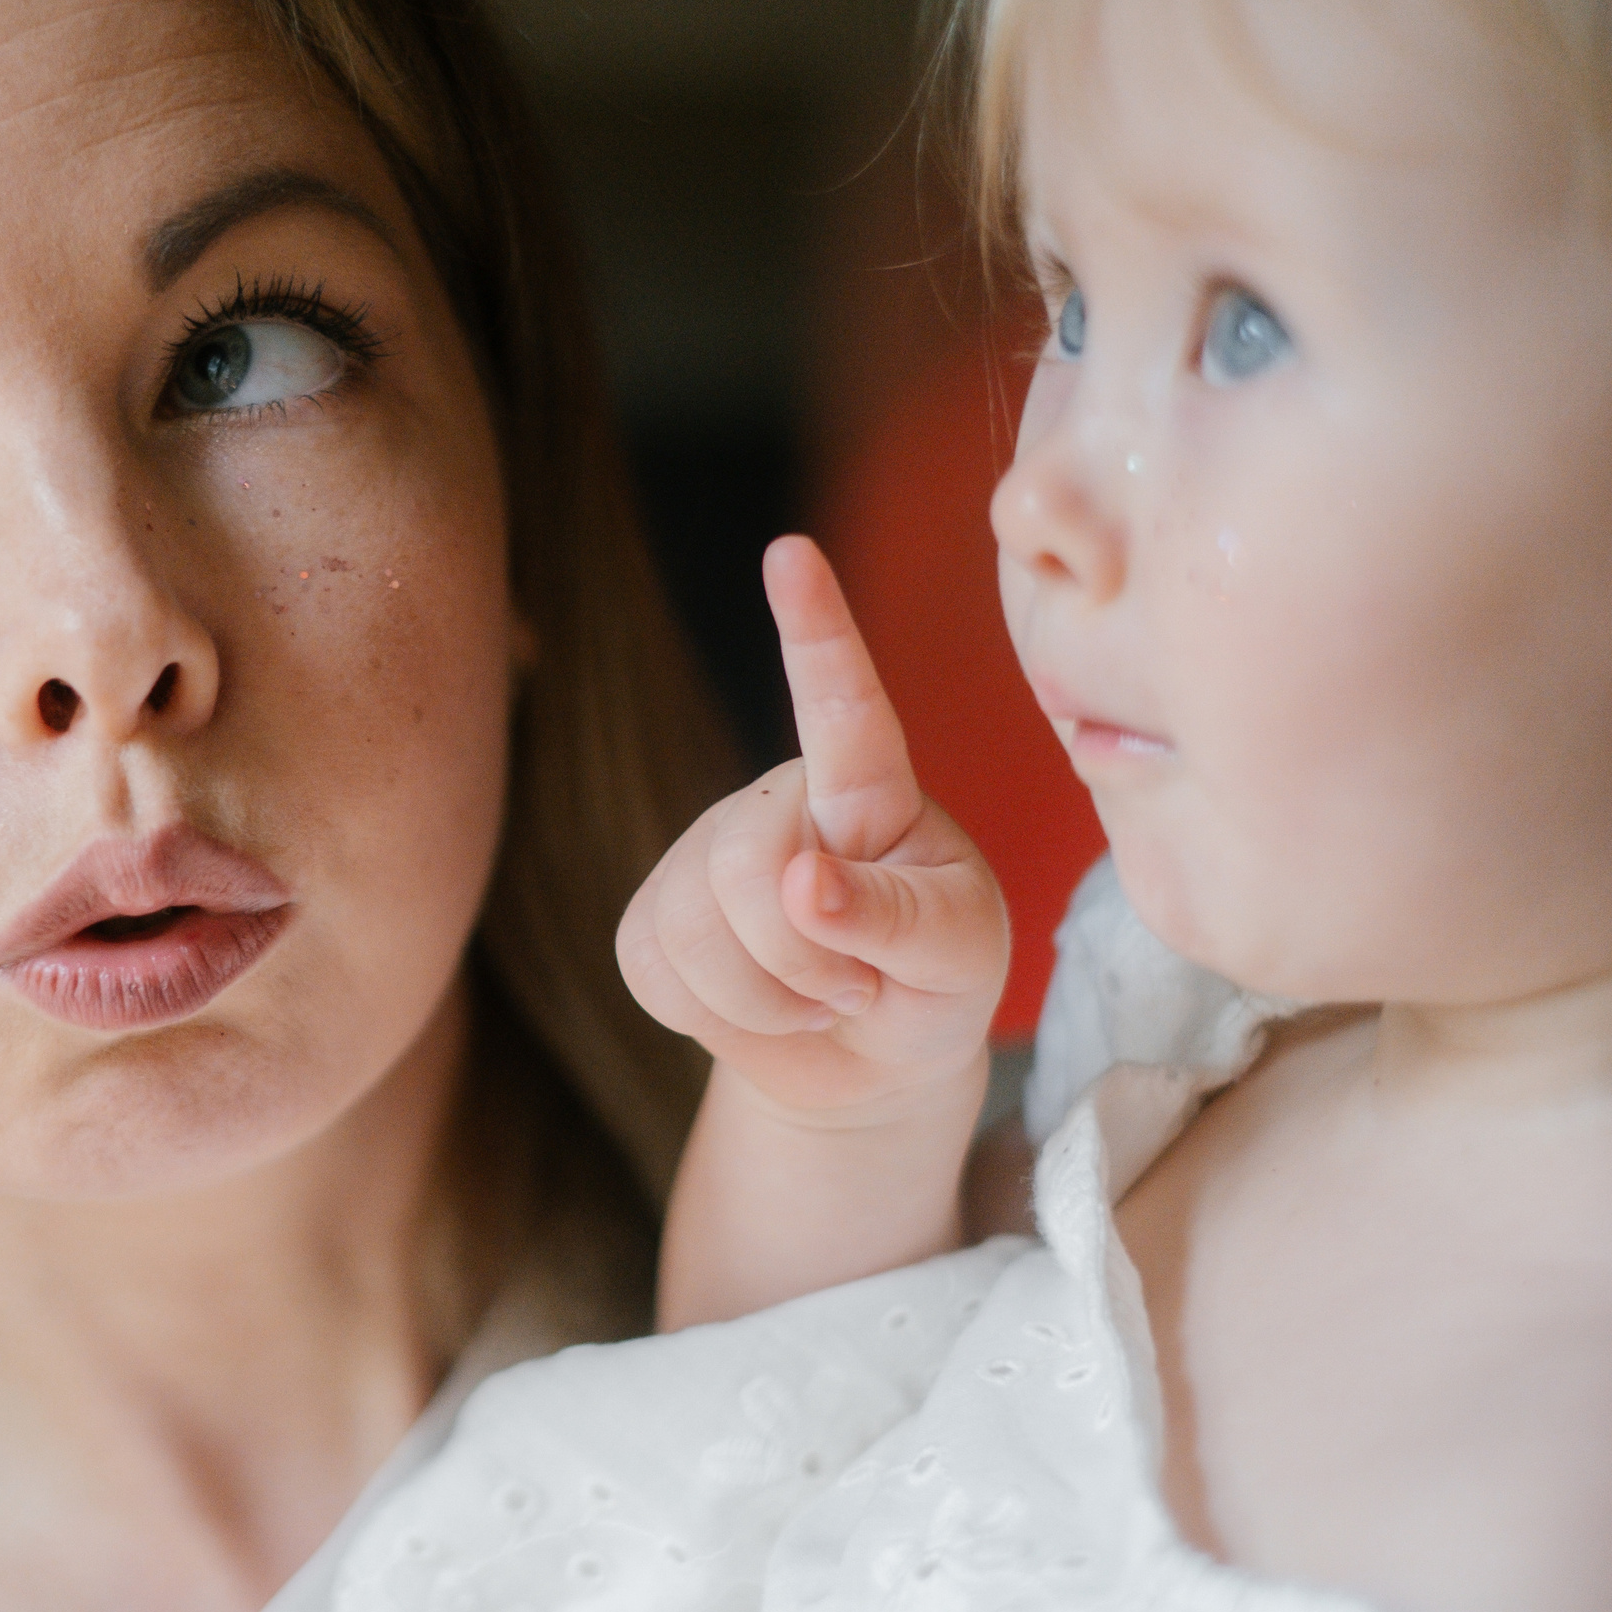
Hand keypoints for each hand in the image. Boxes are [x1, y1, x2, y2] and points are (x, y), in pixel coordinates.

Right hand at [617, 536, 1008, 1123]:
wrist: (874, 1060)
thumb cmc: (938, 982)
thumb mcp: (959, 955)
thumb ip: (896, 918)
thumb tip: (799, 883)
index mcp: (870, 789)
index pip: (843, 705)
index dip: (816, 628)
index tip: (790, 552)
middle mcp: (778, 801)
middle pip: (746, 866)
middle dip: (803, 957)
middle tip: (859, 988)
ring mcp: (703, 854)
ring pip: (695, 929)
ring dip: (769, 1001)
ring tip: (821, 1001)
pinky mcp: (652, 919)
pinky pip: (656, 970)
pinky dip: (719, 1020)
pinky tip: (763, 1010)